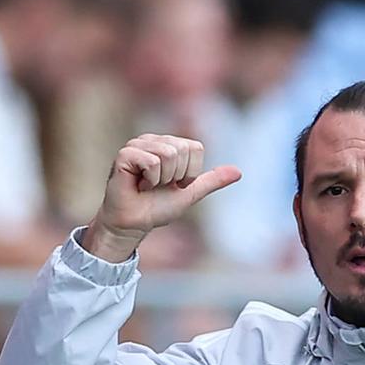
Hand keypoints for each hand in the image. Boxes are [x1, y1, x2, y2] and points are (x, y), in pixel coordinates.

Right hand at [83, 135, 239, 263]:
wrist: (134, 224)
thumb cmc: (158, 208)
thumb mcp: (191, 193)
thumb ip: (212, 181)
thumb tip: (239, 172)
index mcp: (170, 145)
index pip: (195, 148)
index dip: (189, 173)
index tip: (173, 184)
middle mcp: (154, 140)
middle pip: (182, 150)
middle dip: (176, 176)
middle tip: (158, 185)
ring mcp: (137, 144)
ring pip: (168, 154)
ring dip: (162, 179)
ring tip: (148, 185)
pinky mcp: (125, 154)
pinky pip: (152, 162)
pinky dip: (150, 180)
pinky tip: (138, 185)